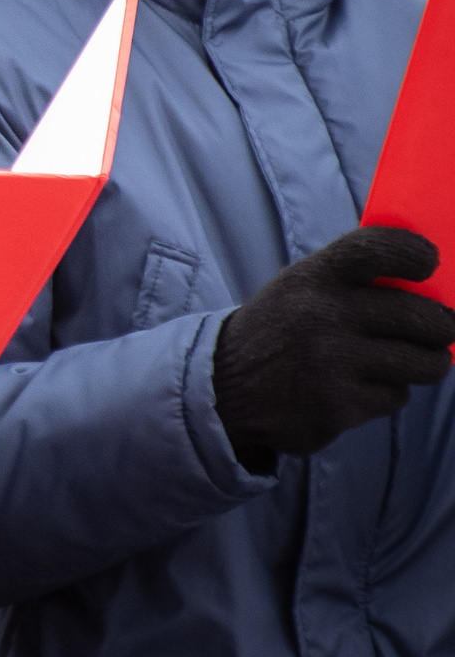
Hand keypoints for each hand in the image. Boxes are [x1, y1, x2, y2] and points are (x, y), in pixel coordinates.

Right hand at [213, 226, 446, 469]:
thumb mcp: (302, 286)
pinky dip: (385, 393)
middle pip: (425, 318)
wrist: (222, 386)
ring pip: (424, 364)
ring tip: (404, 361)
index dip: (415, 253)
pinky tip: (357, 387)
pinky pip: (395, 397)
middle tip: (438, 330)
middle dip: (441, 327)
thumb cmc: (282, 327)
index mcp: (315, 277)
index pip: (379, 249)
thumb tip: (435, 282)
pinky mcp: (338, 407)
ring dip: (424, 364)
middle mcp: (323, 315)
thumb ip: (356, 279)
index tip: (429, 264)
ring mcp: (332, 363)